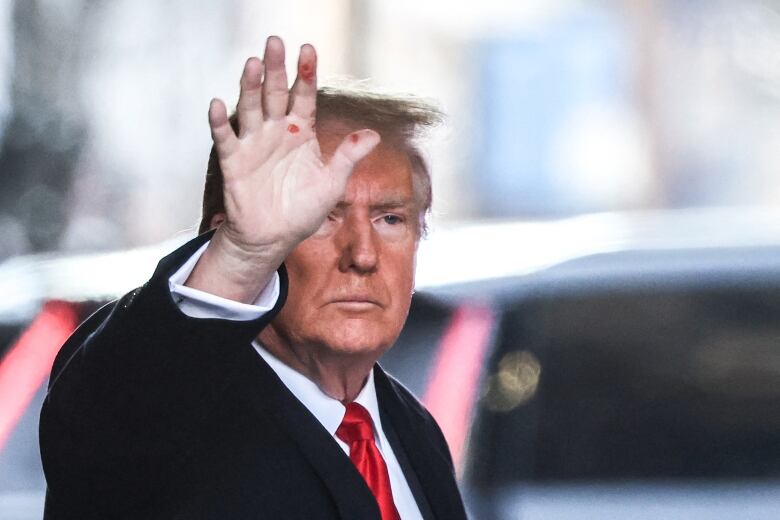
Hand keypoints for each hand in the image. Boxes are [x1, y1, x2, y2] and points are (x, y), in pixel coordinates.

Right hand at [186, 36, 379, 302]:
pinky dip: (220, 122)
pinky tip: (218, 104)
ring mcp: (254, 144)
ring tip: (252, 63)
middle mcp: (276, 131)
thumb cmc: (303, 211)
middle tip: (274, 42)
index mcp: (301, 132)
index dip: (305, 74)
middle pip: (274, 93)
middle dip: (275, 68)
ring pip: (250, 108)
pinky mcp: (234, 161)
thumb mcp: (332, 184)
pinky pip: (226, 138)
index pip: (304, 96)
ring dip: (249, 86)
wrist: (273, 238)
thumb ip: (348, 157)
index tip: (308, 49)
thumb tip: (375, 135)